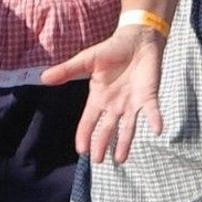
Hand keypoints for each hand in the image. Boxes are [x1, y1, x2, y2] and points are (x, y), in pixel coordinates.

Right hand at [41, 21, 165, 164]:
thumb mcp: (86, 60)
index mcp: (99, 98)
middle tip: (98, 161)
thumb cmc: (112, 50)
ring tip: (121, 159)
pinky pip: (152, 111)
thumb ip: (67, 70)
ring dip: (125, 142)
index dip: (85, 135)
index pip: (89, 121)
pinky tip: (157, 130)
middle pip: (107, 129)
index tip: (81, 150)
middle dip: (102, 144)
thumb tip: (43, 78)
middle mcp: (115, 105)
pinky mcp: (149, 96)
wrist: (137, 40)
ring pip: (128, 127)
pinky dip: (154, 119)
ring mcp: (132, 103)